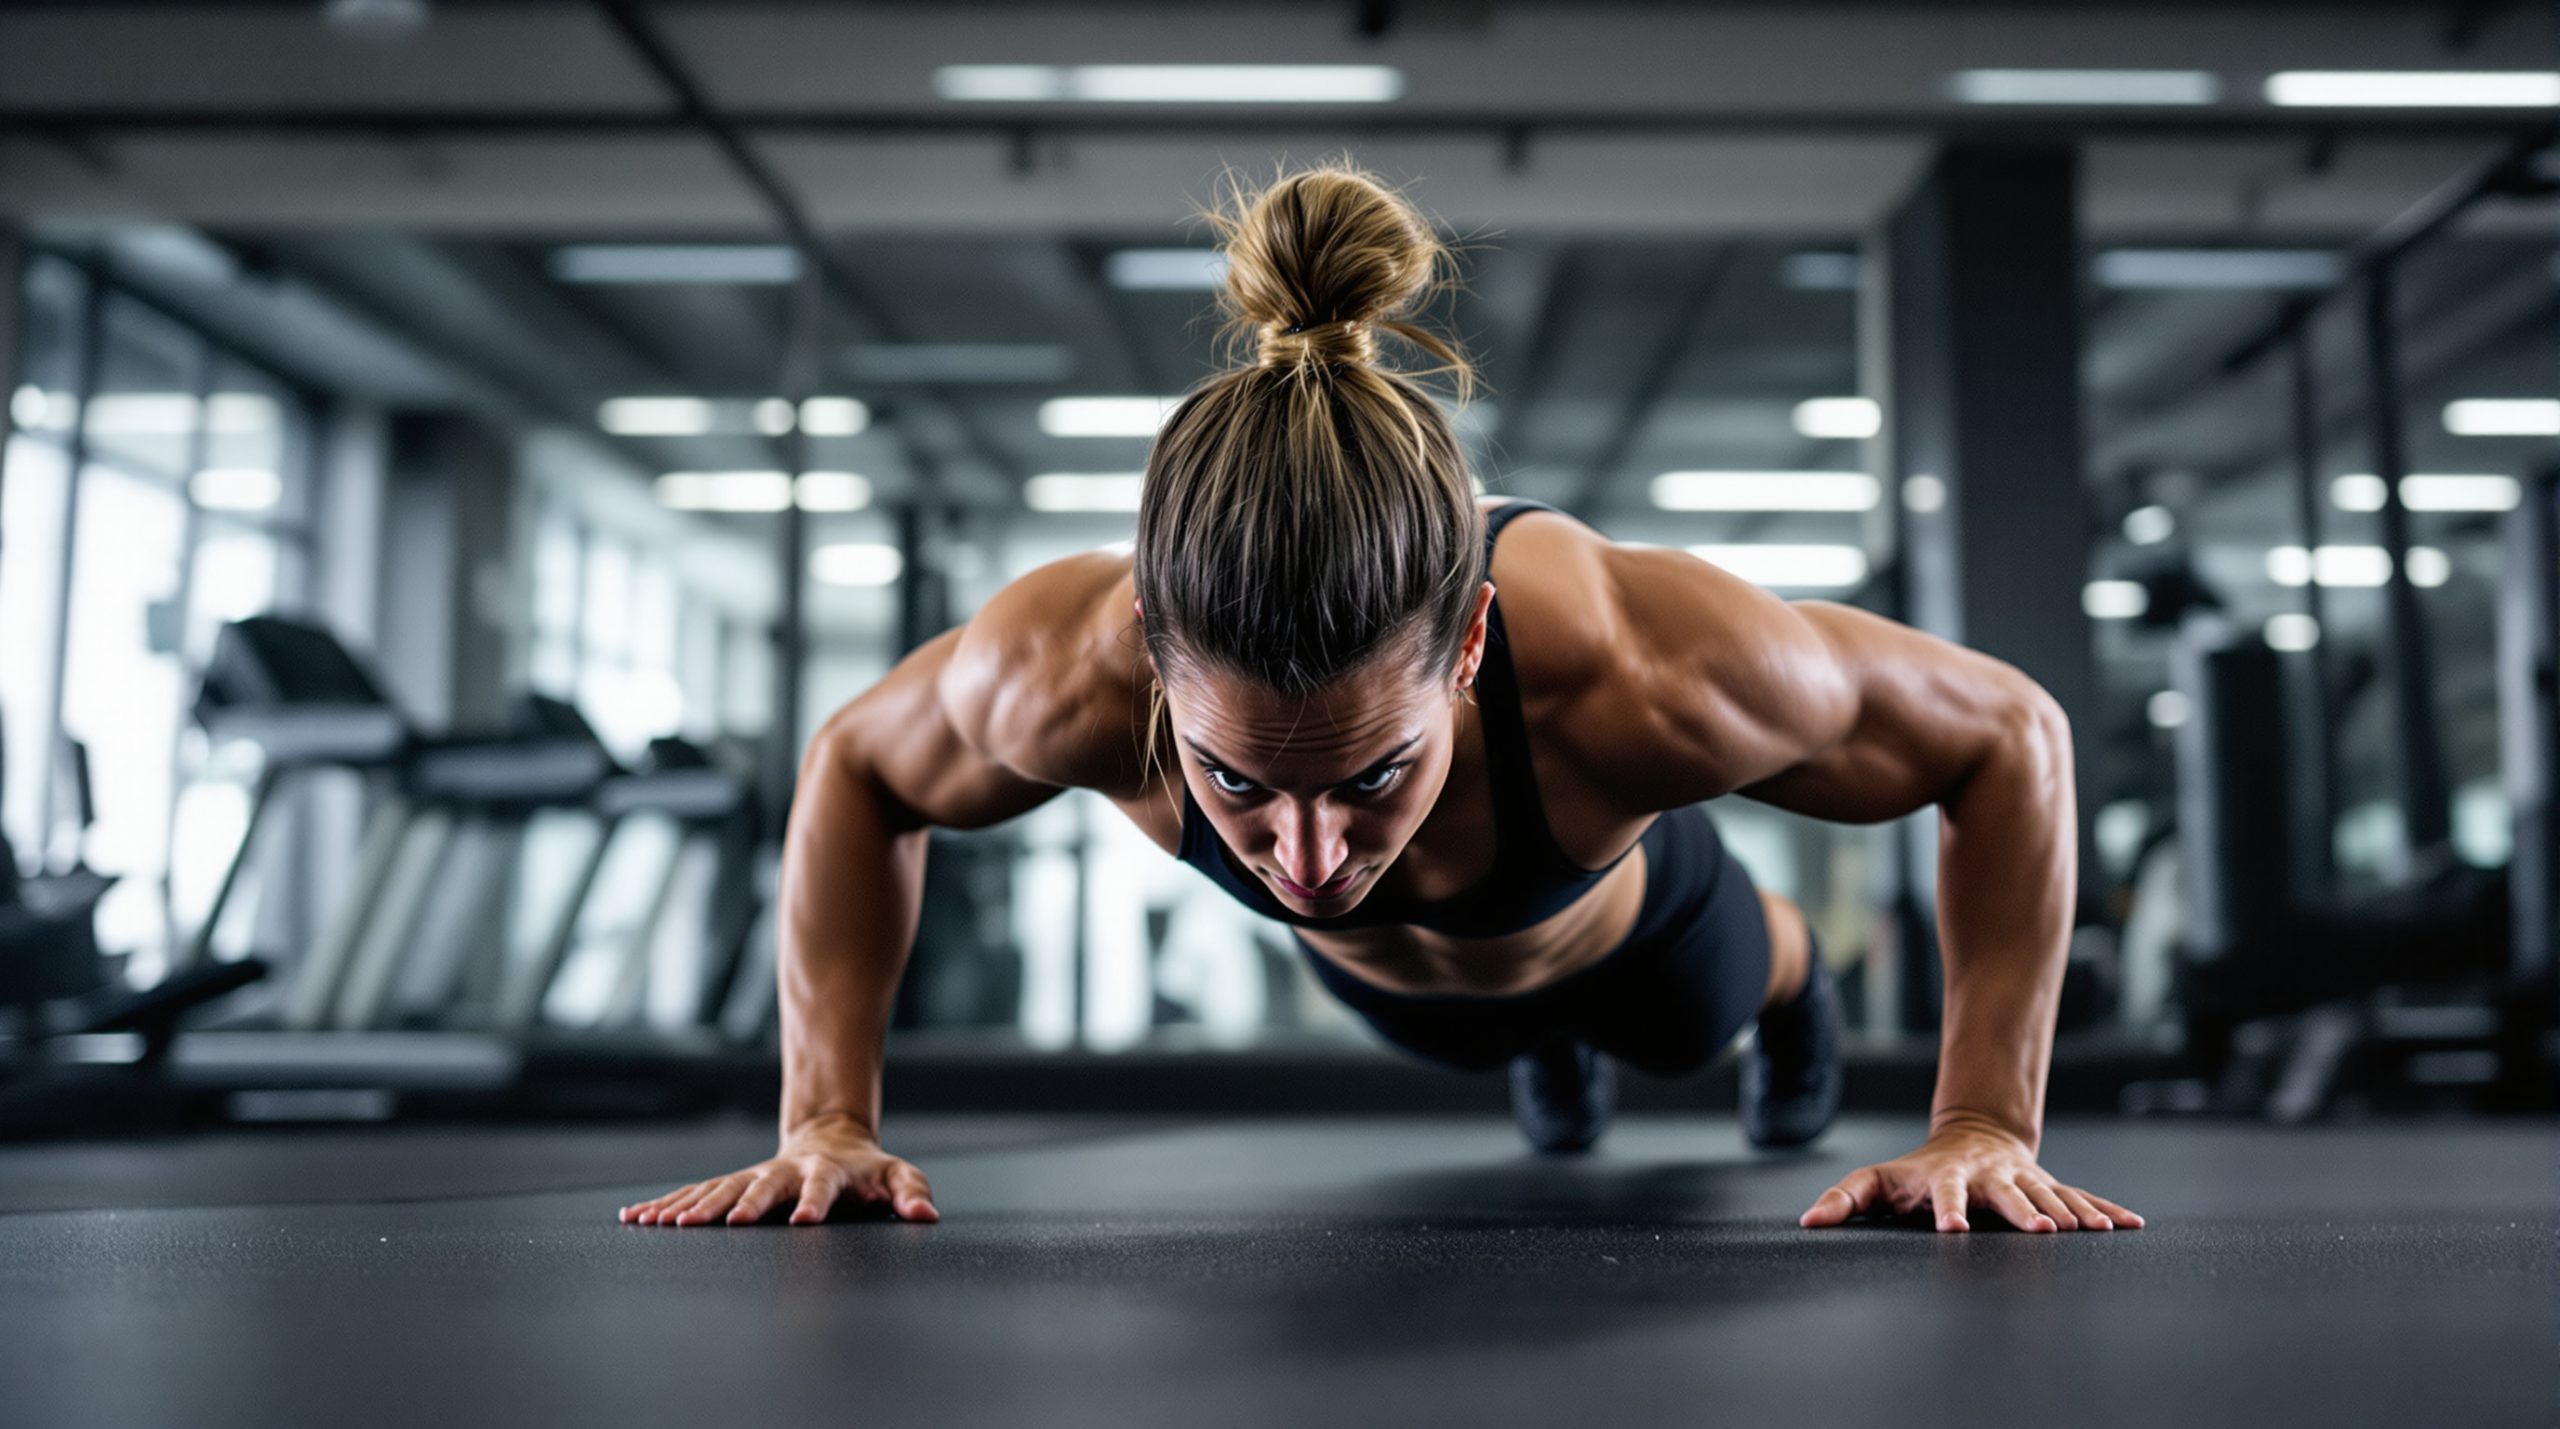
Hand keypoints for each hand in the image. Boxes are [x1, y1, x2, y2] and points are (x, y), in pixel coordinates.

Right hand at [618, 1115, 939, 1226]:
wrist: (830, 1138)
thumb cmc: (867, 1169)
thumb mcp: (897, 1175)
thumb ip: (912, 1192)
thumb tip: (927, 1216)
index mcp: (825, 1172)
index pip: (822, 1187)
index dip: (815, 1203)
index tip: (803, 1222)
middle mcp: (782, 1173)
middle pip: (760, 1187)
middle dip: (741, 1205)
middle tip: (727, 1224)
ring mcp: (753, 1176)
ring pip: (718, 1190)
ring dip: (692, 1207)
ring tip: (665, 1226)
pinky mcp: (731, 1184)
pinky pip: (694, 1194)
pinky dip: (666, 1206)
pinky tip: (636, 1219)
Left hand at [1797, 1115, 2143, 1232]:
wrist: (1971, 1138)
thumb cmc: (1916, 1172)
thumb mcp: (1876, 1181)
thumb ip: (1843, 1200)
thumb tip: (1809, 1223)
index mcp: (1948, 1179)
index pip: (1945, 1195)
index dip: (1948, 1211)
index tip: (1954, 1231)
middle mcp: (1990, 1177)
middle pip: (2008, 1195)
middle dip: (2026, 1212)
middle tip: (2042, 1233)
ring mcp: (2023, 1179)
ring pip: (2051, 1195)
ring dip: (2073, 1213)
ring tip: (2097, 1231)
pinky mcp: (2049, 1185)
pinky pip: (2081, 1197)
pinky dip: (2106, 1209)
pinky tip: (2130, 1225)